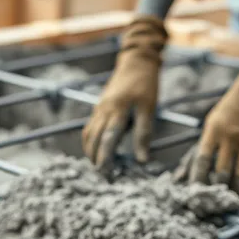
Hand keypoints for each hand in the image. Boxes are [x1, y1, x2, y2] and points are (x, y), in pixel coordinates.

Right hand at [83, 16, 164, 175]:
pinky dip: (90, 143)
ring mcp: (98, 109)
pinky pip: (89, 129)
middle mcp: (103, 111)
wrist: (135, 60)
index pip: (108, 140)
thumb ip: (144, 133)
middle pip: (94, 141)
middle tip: (104, 178)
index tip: (108, 175)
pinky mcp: (98, 108)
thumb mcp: (149, 107)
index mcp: (117, 110)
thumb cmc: (146, 83)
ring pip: (88, 136)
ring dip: (91, 153)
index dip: (106, 159)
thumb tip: (142, 160)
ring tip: (99, 168)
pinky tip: (95, 151)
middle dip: (96, 161)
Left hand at [174, 54, 238, 199]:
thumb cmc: (229, 110)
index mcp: (212, 131)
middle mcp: (230, 139)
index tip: (193, 196)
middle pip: (220, 174)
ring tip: (227, 206)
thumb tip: (179, 177)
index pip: (202, 161)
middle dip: (214, 194)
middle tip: (210, 207)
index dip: (197, 182)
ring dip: (232, 196)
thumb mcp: (209, 125)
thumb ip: (196, 151)